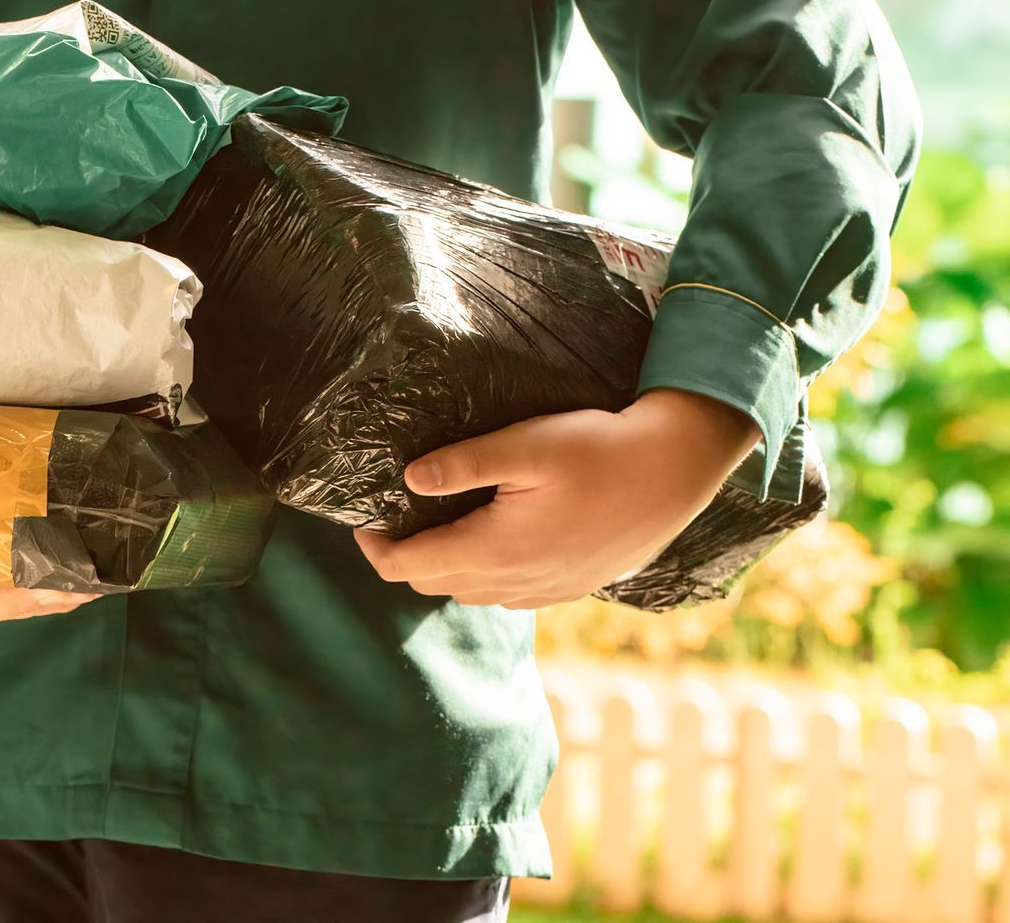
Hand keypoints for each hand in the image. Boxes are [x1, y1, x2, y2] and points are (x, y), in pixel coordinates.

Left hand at [355, 389, 760, 609]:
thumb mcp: (526, 444)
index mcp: (495, 550)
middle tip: (392, 519)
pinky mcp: (568, 587)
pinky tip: (487, 538)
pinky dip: (481, 574)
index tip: (361, 522)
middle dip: (404, 558)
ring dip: (443, 567)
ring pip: (469, 593)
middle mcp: (515, 583)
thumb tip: (409, 479)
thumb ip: (463, 463)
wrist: (676, 471)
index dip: (375, 549)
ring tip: (433, 525)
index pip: (409, 568)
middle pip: (433, 585)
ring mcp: (544, 591)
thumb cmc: (599, 449)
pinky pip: (505, 594)